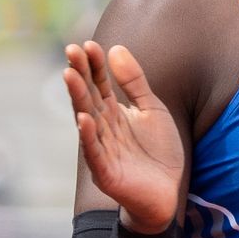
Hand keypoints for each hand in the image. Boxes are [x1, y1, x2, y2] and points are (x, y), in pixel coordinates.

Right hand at [63, 40, 184, 232]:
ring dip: (78, 98)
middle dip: (80, 74)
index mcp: (113, 113)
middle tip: (71, 50)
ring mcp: (102, 150)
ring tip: (69, 75)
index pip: (99, 84)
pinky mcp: (106, 173)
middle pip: (88, 97)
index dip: (94, 65)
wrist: (168, 194)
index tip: (88, 44)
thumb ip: (135, 82)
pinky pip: (94, 152)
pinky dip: (88, 136)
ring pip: (86, 120)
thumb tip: (115, 48)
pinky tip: (82, 119)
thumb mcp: (153, 110)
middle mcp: (103, 129)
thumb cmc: (160, 152)